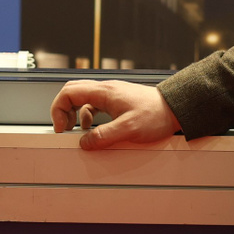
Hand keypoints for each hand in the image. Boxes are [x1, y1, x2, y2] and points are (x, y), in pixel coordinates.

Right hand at [50, 79, 180, 149]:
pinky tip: (94, 129)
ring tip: (78, 132)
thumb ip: (104, 136)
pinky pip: (94, 105)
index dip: (58, 109)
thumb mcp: (128, 129)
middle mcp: (105, 90)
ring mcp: (111, 94)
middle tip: (64, 128)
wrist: (175, 109)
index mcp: (104, 92)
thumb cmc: (156, 114)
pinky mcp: (117, 101)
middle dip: (62, 110)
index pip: (68, 92)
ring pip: (82, 99)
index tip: (61, 128)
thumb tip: (84, 143)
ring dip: (75, 114)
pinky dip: (88, 116)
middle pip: (72, 92)